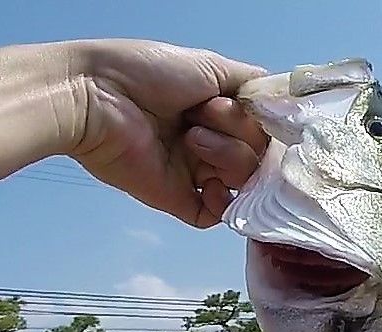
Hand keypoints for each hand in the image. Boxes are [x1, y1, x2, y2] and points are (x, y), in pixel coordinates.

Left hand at [54, 40, 270, 227]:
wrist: (96, 96)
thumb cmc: (147, 72)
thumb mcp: (211, 66)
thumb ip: (253, 85)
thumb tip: (285, 102)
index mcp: (218, 111)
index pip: (264, 128)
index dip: (267, 124)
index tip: (260, 113)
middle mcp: (211, 142)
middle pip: (259, 154)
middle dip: (239, 132)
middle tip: (202, 114)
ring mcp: (195, 172)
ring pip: (244, 180)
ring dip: (226, 155)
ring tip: (190, 138)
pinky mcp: (177, 199)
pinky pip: (217, 215)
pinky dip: (222, 203)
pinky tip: (206, 183)